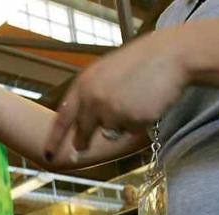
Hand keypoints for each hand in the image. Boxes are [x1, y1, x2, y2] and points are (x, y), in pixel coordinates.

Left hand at [44, 27, 190, 158]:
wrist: (171, 55)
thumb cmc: (139, 63)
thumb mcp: (105, 73)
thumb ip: (89, 94)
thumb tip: (78, 122)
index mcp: (83, 85)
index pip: (63, 118)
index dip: (54, 139)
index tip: (47, 155)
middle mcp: (93, 99)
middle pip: (83, 133)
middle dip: (83, 143)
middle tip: (83, 147)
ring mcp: (113, 110)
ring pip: (111, 132)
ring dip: (120, 124)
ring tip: (134, 100)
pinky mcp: (132, 119)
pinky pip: (132, 131)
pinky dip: (140, 122)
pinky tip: (147, 102)